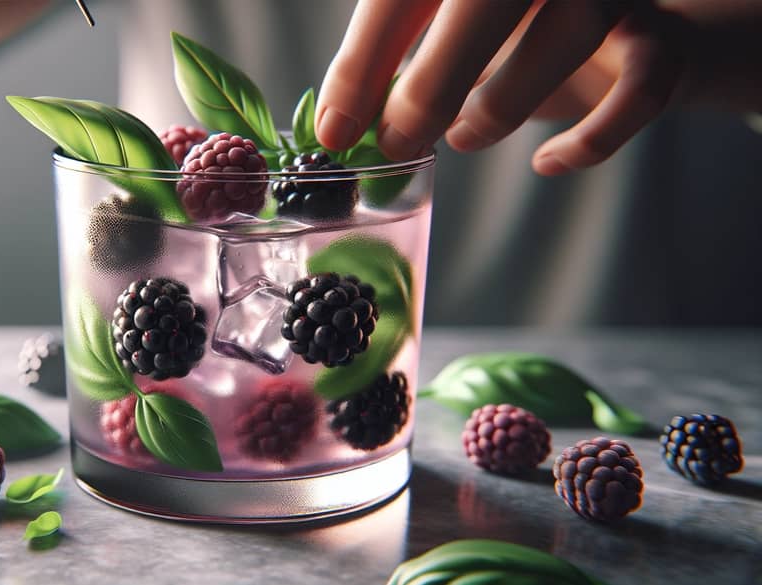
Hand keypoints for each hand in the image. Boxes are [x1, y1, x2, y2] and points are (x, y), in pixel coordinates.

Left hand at [315, 0, 761, 174]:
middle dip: (431, 85)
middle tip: (398, 139)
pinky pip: (640, 89)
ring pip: (569, 32)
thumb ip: (394, 66)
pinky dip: (590, 140)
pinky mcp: (656, 38)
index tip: (336, 130)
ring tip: (465, 135)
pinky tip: (546, 162)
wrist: (620, 34)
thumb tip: (337, 126)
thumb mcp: (443, 36)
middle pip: (485, 1)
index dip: (363, 63)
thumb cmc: (507, 38)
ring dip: (501, 104)